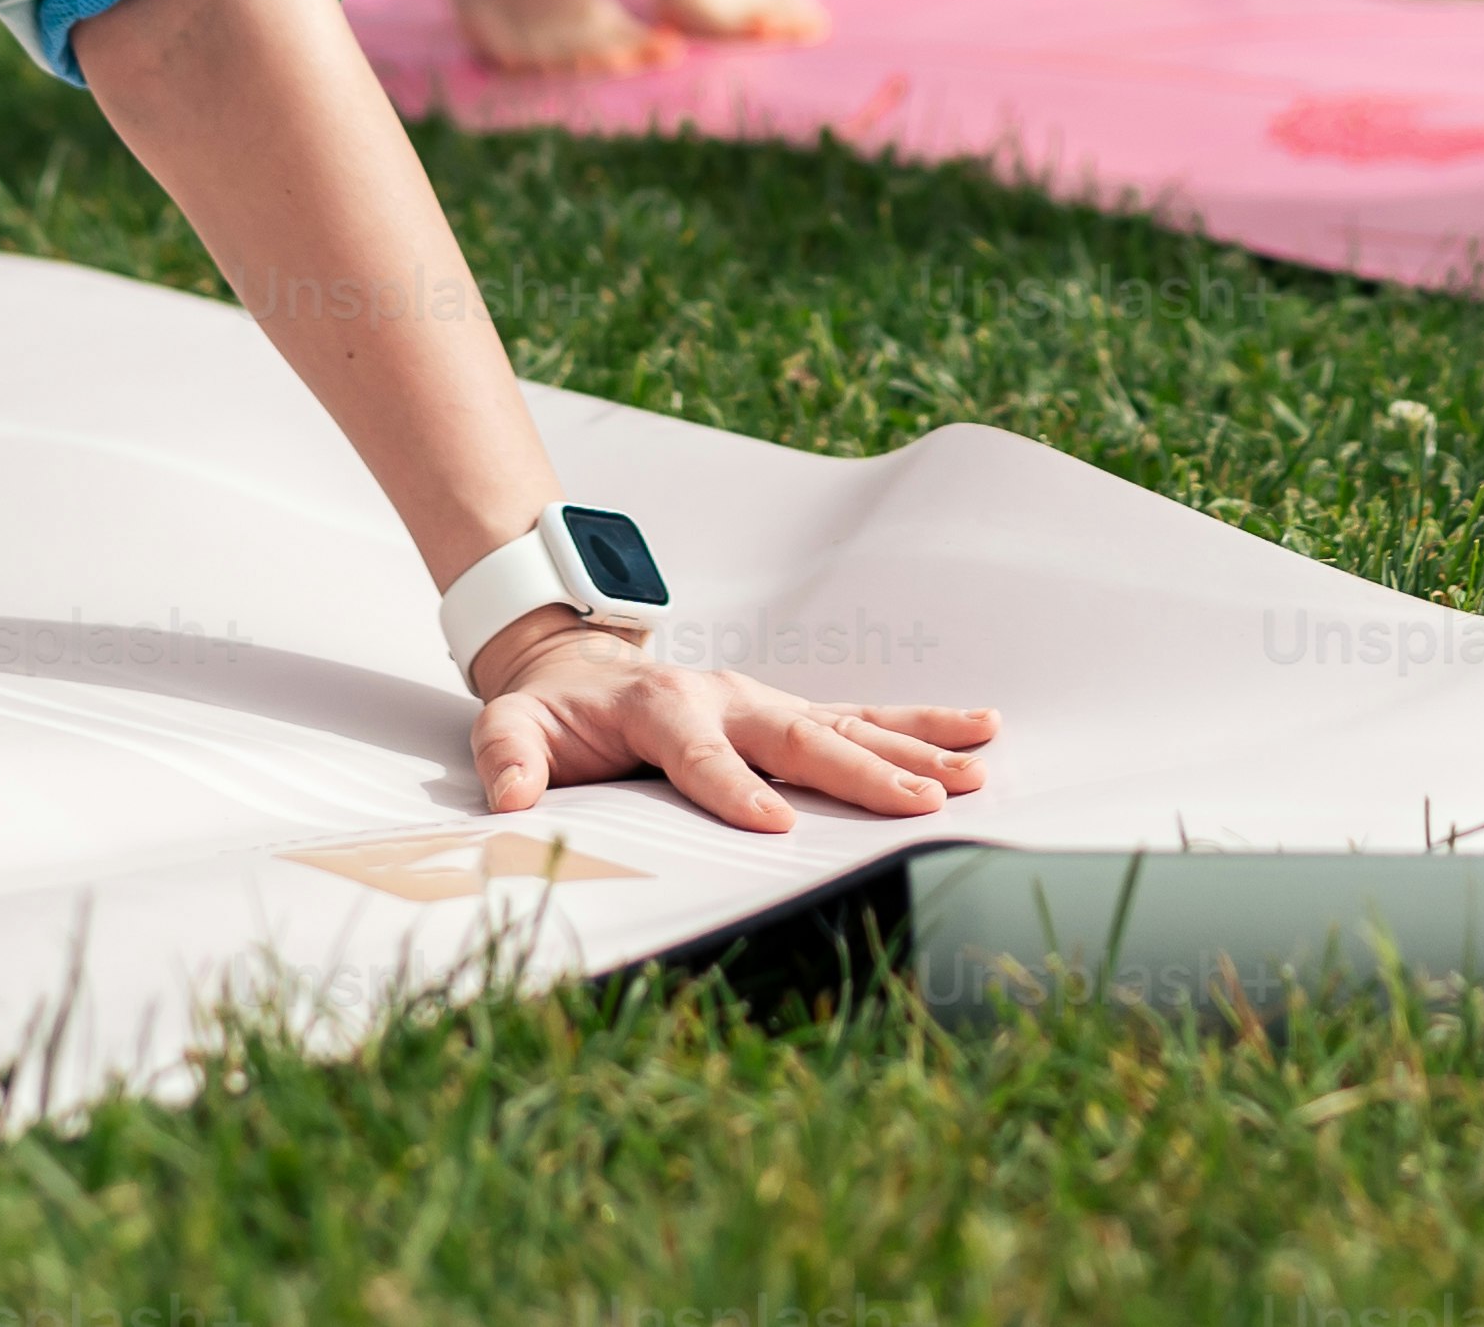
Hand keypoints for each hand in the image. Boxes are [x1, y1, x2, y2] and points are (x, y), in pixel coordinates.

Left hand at [466, 619, 1000, 833]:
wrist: (575, 658)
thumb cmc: (550, 706)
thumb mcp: (508, 726)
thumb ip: (509, 758)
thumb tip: (509, 801)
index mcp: (661, 707)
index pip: (700, 754)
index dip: (732, 788)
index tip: (773, 825)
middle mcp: (726, 698)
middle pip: (800, 737)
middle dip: (862, 771)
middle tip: (920, 801)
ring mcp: (763, 704)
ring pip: (848, 724)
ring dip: (913, 747)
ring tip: (976, 767)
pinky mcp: (786, 715)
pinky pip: (860, 719)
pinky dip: (918, 728)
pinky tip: (974, 737)